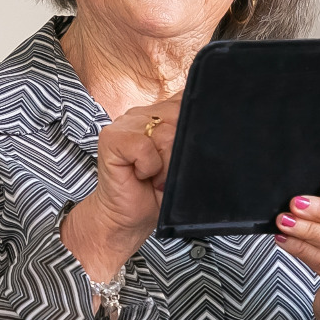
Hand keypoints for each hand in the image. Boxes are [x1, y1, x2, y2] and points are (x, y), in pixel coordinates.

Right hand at [60, 93, 182, 281]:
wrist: (128, 218)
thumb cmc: (157, 193)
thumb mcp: (184, 163)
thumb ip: (192, 139)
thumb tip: (209, 125)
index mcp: (162, 114)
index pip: (188, 101)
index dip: (195, 124)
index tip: (187, 152)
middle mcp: (143, 113)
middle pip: (180, 117)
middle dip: (180, 151)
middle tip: (168, 172)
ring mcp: (124, 122)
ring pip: (165, 133)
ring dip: (165, 164)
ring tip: (155, 176)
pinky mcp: (111, 137)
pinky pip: (143, 146)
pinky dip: (148, 166)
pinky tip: (141, 175)